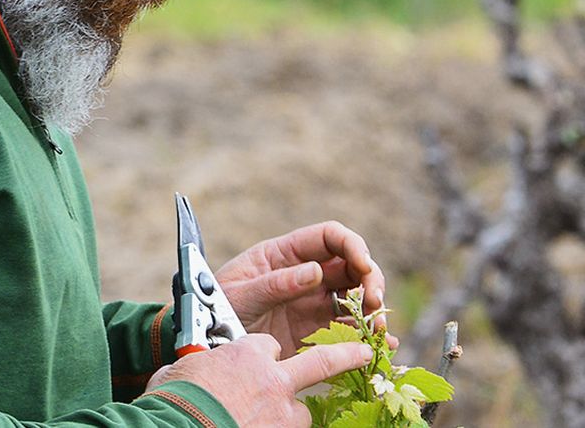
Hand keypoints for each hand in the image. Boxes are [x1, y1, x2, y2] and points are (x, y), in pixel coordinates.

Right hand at [146, 334, 372, 425]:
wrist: (177, 425)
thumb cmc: (173, 398)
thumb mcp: (182, 369)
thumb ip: (198, 364)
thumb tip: (182, 368)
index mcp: (246, 354)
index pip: (266, 346)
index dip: (262, 355)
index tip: (252, 365)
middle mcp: (272, 378)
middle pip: (319, 361)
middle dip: (346, 354)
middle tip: (365, 351)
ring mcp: (282, 413)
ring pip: (302, 409)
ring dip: (290, 413)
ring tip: (270, 421)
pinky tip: (265, 427)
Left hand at [216, 221, 392, 358]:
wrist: (201, 342)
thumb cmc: (214, 308)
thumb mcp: (240, 294)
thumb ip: (275, 284)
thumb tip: (315, 272)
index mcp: (285, 254)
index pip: (329, 237)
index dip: (352, 246)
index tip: (363, 266)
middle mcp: (304, 275)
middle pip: (351, 267)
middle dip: (370, 280)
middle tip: (374, 305)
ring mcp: (310, 304)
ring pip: (354, 299)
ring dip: (373, 311)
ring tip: (380, 330)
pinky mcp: (312, 333)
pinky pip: (346, 331)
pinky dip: (366, 337)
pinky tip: (383, 347)